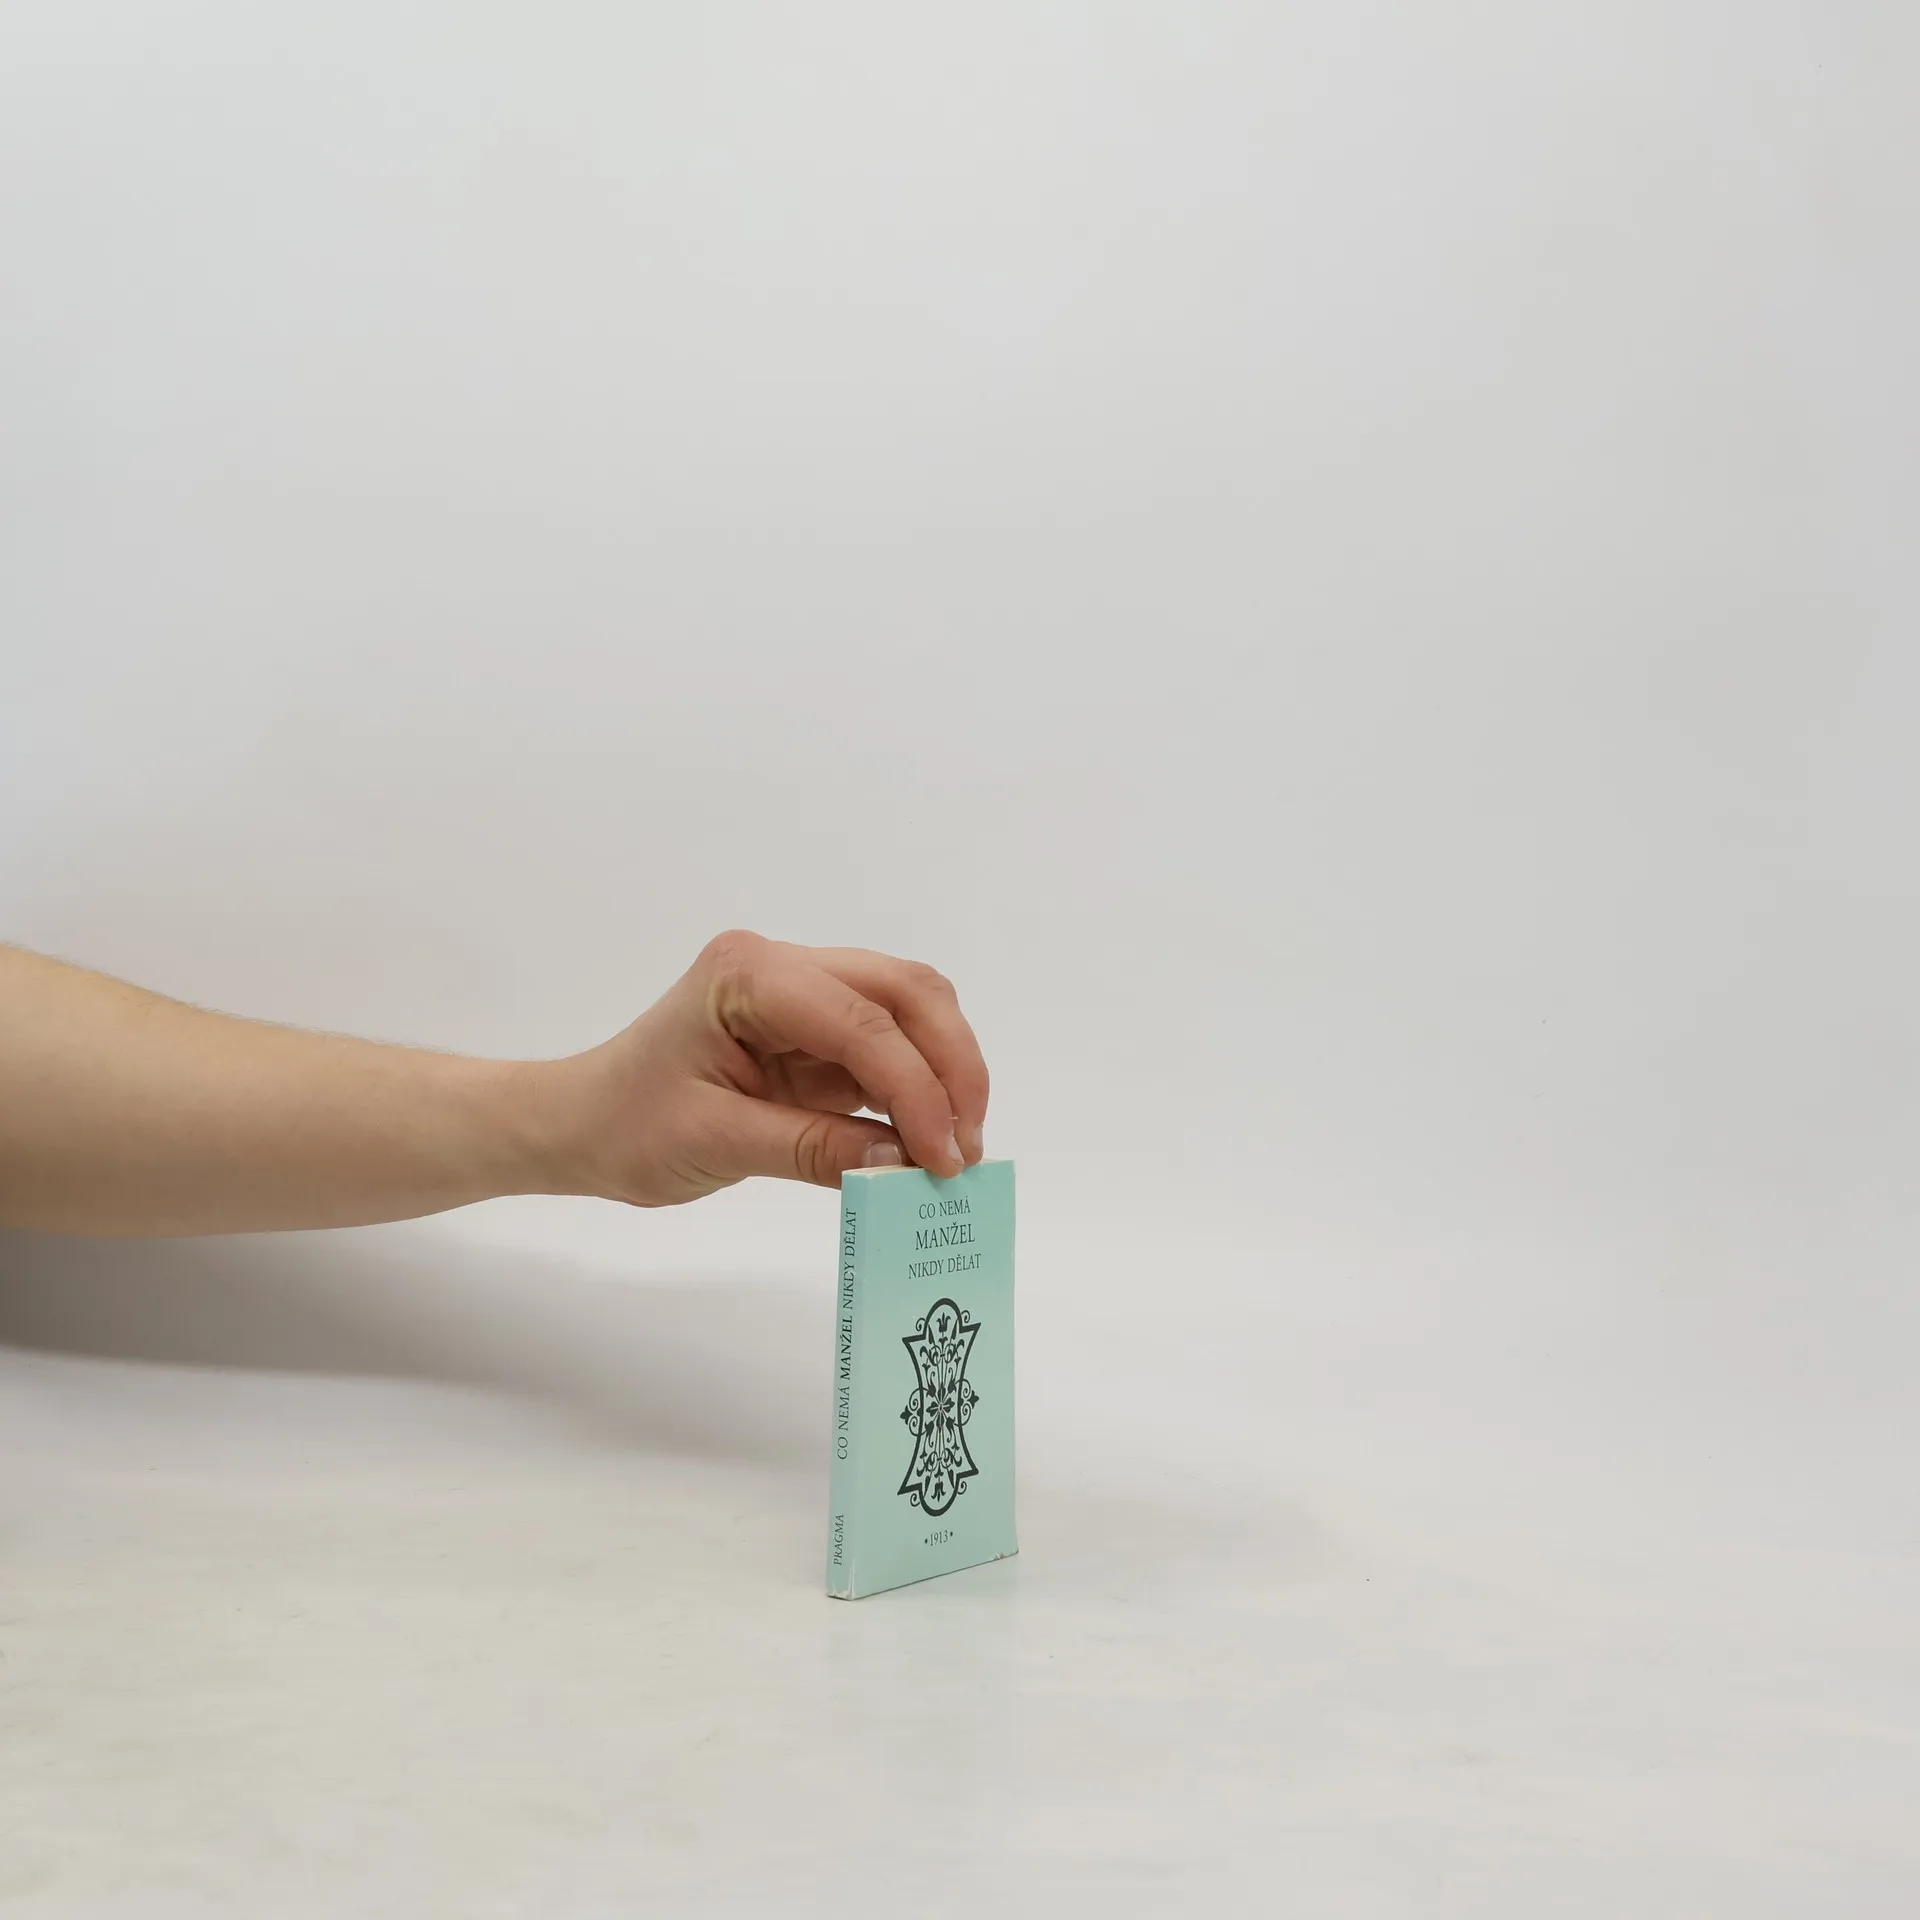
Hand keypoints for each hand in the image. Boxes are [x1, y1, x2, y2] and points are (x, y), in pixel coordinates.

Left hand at [549, 931, 990, 1207]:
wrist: (581, 1123)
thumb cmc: (626, 1126)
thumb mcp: (716, 1143)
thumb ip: (814, 1149)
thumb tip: (903, 1165)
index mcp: (748, 974)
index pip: (861, 1020)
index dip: (915, 1089)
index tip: (941, 1159)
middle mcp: (785, 965)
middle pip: (905, 992)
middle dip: (951, 1067)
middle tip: (965, 1149)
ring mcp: (805, 992)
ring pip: (910, 1010)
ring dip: (945, 1075)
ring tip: (955, 1150)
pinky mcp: (817, 1030)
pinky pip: (889, 1047)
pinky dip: (918, 1090)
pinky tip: (928, 1141)